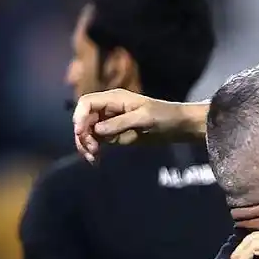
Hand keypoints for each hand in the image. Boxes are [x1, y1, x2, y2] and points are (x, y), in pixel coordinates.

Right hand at [72, 89, 201, 160]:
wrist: (179, 126)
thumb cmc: (165, 117)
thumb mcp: (144, 119)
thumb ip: (120, 123)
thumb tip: (97, 130)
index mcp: (114, 98)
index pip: (86, 103)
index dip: (79, 117)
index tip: (81, 133)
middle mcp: (109, 108)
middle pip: (84, 119)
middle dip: (83, 135)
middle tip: (91, 151)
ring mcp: (111, 121)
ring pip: (88, 131)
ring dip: (86, 144)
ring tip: (93, 158)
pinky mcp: (115, 134)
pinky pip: (98, 140)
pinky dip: (94, 149)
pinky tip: (96, 160)